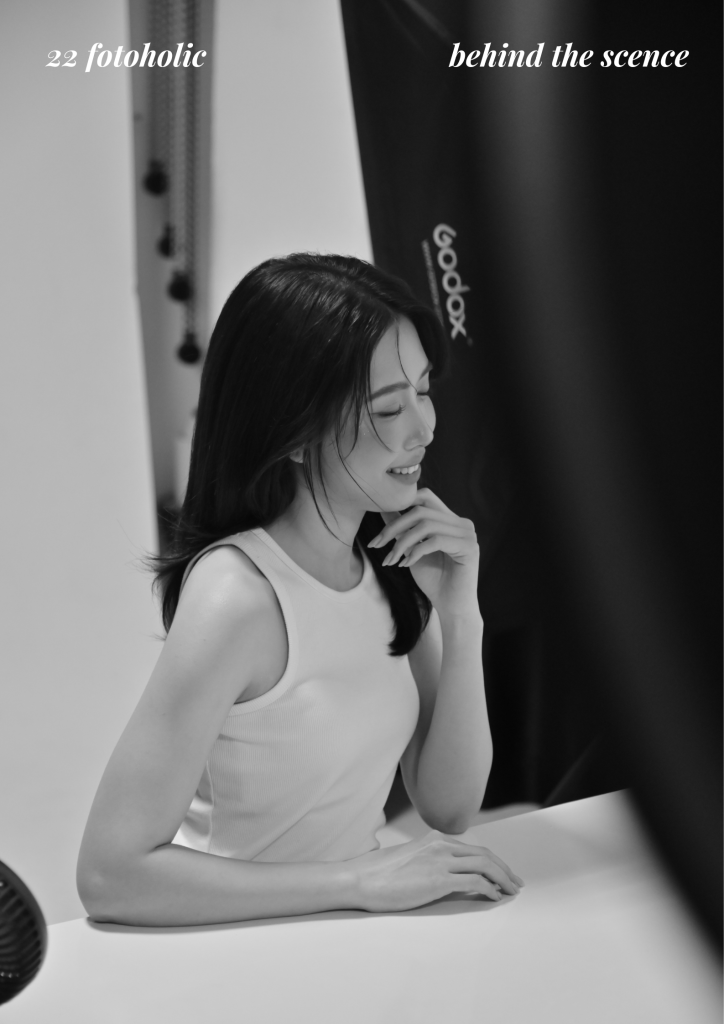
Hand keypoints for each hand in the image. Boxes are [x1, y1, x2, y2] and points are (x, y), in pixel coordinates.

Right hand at [351, 832, 523, 912]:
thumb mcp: (410, 859)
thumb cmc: (379, 873)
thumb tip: (446, 876)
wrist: (361, 879)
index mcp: (434, 838)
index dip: (493, 861)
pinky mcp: (438, 879)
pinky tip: (494, 896)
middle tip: (515, 882)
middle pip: (484, 854)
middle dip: (504, 869)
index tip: (502, 873)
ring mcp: (440, 860)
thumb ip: (429, 860)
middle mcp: (440, 844)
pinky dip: (489, 888)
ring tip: (510, 891)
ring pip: (485, 865)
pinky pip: (475, 881)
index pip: (473, 849)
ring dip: (502, 879)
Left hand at [368, 488, 479, 615]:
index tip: (381, 529)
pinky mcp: (469, 547)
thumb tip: (383, 508)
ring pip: (426, 525)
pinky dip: (416, 551)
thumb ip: (402, 529)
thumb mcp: (411, 550)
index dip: (401, 506)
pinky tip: (406, 564)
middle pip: (421, 510)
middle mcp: (462, 523)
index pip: (425, 497)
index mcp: (450, 520)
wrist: (450, 607)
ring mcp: (468, 534)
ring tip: (392, 559)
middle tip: (377, 545)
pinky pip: (436, 541)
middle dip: (394, 526)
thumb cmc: (433, 580)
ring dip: (402, 542)